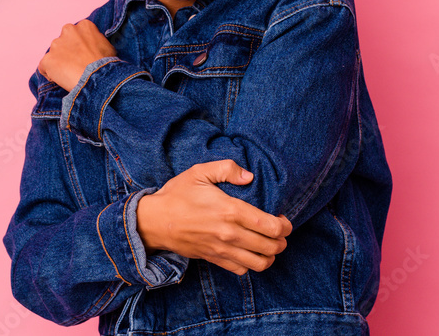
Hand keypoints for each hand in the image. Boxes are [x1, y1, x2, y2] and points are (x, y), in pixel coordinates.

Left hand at [37, 20, 116, 91]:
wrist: (97, 78)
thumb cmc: (105, 64)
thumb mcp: (107, 46)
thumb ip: (96, 41)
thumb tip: (94, 46)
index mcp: (84, 26)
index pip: (76, 34)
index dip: (79, 46)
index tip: (83, 55)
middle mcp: (68, 30)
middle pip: (63, 41)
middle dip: (67, 52)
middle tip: (76, 64)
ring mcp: (56, 45)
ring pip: (54, 54)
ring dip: (59, 62)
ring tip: (70, 74)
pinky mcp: (47, 59)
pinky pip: (44, 67)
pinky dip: (50, 73)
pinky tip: (62, 79)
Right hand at [136, 160, 291, 274]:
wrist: (154, 221)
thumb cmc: (177, 194)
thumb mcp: (199, 172)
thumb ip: (227, 169)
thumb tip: (249, 176)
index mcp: (231, 210)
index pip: (270, 226)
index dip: (285, 226)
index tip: (284, 221)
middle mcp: (229, 234)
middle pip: (270, 247)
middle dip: (282, 241)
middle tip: (281, 233)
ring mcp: (222, 250)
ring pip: (259, 263)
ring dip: (270, 256)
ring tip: (270, 246)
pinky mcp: (213, 259)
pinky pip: (241, 270)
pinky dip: (252, 265)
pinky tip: (251, 253)